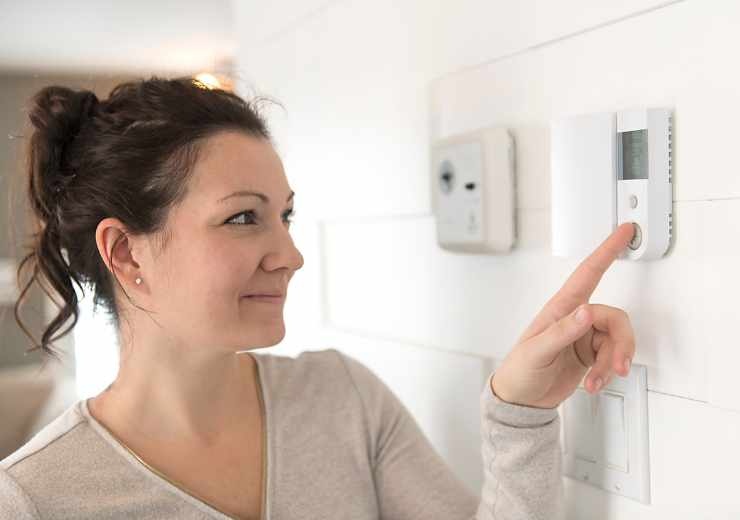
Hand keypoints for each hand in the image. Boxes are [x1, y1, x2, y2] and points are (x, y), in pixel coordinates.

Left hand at [491, 223, 636, 408]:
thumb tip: (587, 312)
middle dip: (620, 344)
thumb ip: (563, 331)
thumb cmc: (519, 370)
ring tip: (596, 381)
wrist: (522, 401)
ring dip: (612, 363)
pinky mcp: (591, 356)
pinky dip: (607, 373)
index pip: (588, 273)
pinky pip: (613, 358)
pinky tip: (593, 384)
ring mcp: (585, 338)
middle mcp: (576, 319)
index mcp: (560, 309)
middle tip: (617, 366)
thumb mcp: (536, 351)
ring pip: (617, 341)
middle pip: (614, 319)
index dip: (607, 251)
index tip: (625, 231)